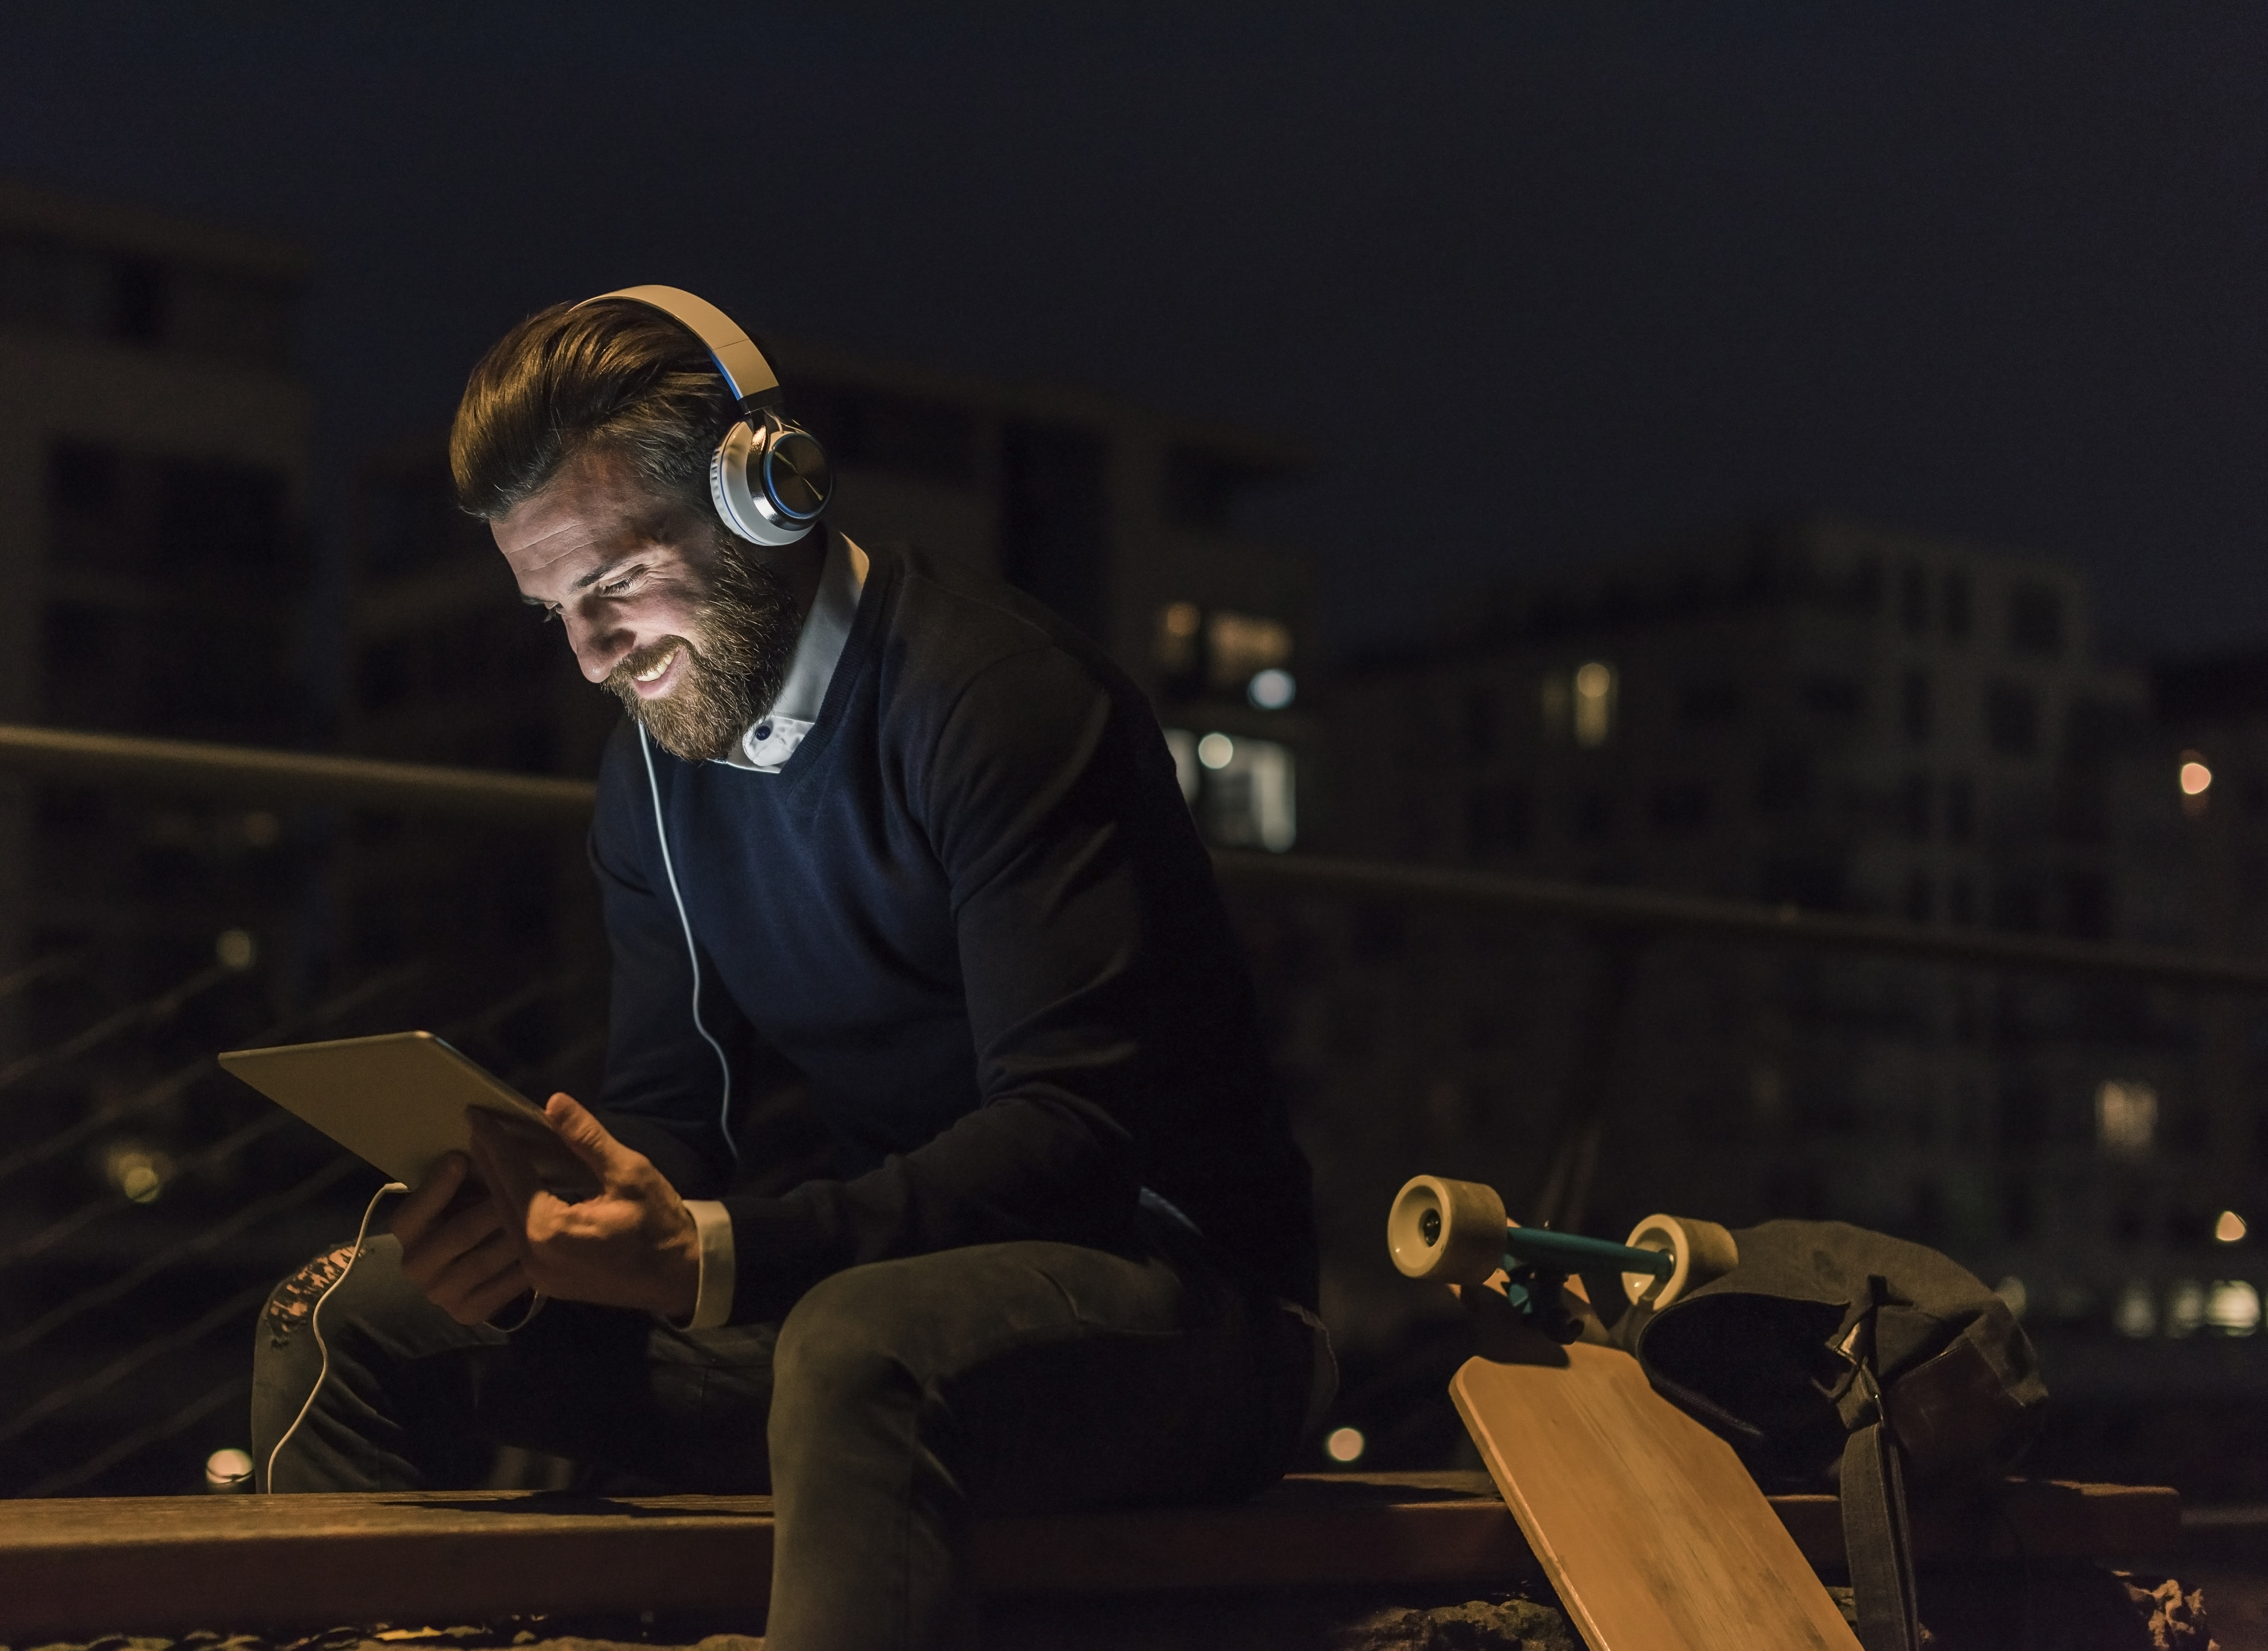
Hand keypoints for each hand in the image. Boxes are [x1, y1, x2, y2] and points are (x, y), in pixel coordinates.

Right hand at [391, 1152, 530, 1325]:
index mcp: (406, 1231)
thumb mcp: (458, 1191)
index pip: (410, 1214)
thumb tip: (475, 1130)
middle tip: (524, 1186)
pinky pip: (502, 1288)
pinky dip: (524, 1268)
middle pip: (457, 1233)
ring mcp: (441, 1294)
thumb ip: (460, 1170)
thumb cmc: (467, 1212)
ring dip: (514, 1235)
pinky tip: (546, 1248)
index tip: (460, 1158)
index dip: (435, 1187)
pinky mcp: (467, 1312)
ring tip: (544, 1211)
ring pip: (484, 1259)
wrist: (467, 1267)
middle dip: (491, 1206)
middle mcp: (416, 1266)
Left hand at [467, 1092, 700, 1319]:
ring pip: (505, 1221)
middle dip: (488, 1160)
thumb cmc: (660, 1224)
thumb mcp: (629, 1172)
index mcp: (550, 1230)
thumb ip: (587, 1139)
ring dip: (497, 1184)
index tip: (475, 1114)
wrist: (682, 1276)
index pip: (512, 1175)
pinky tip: (512, 1189)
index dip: (494, 1141)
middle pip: (500, 1198)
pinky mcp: (546, 1282)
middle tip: (475, 1127)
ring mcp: (537, 1276)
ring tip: (488, 1152)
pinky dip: (513, 1208)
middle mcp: (533, 1257)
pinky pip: (518, 1237)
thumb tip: (554, 1102)